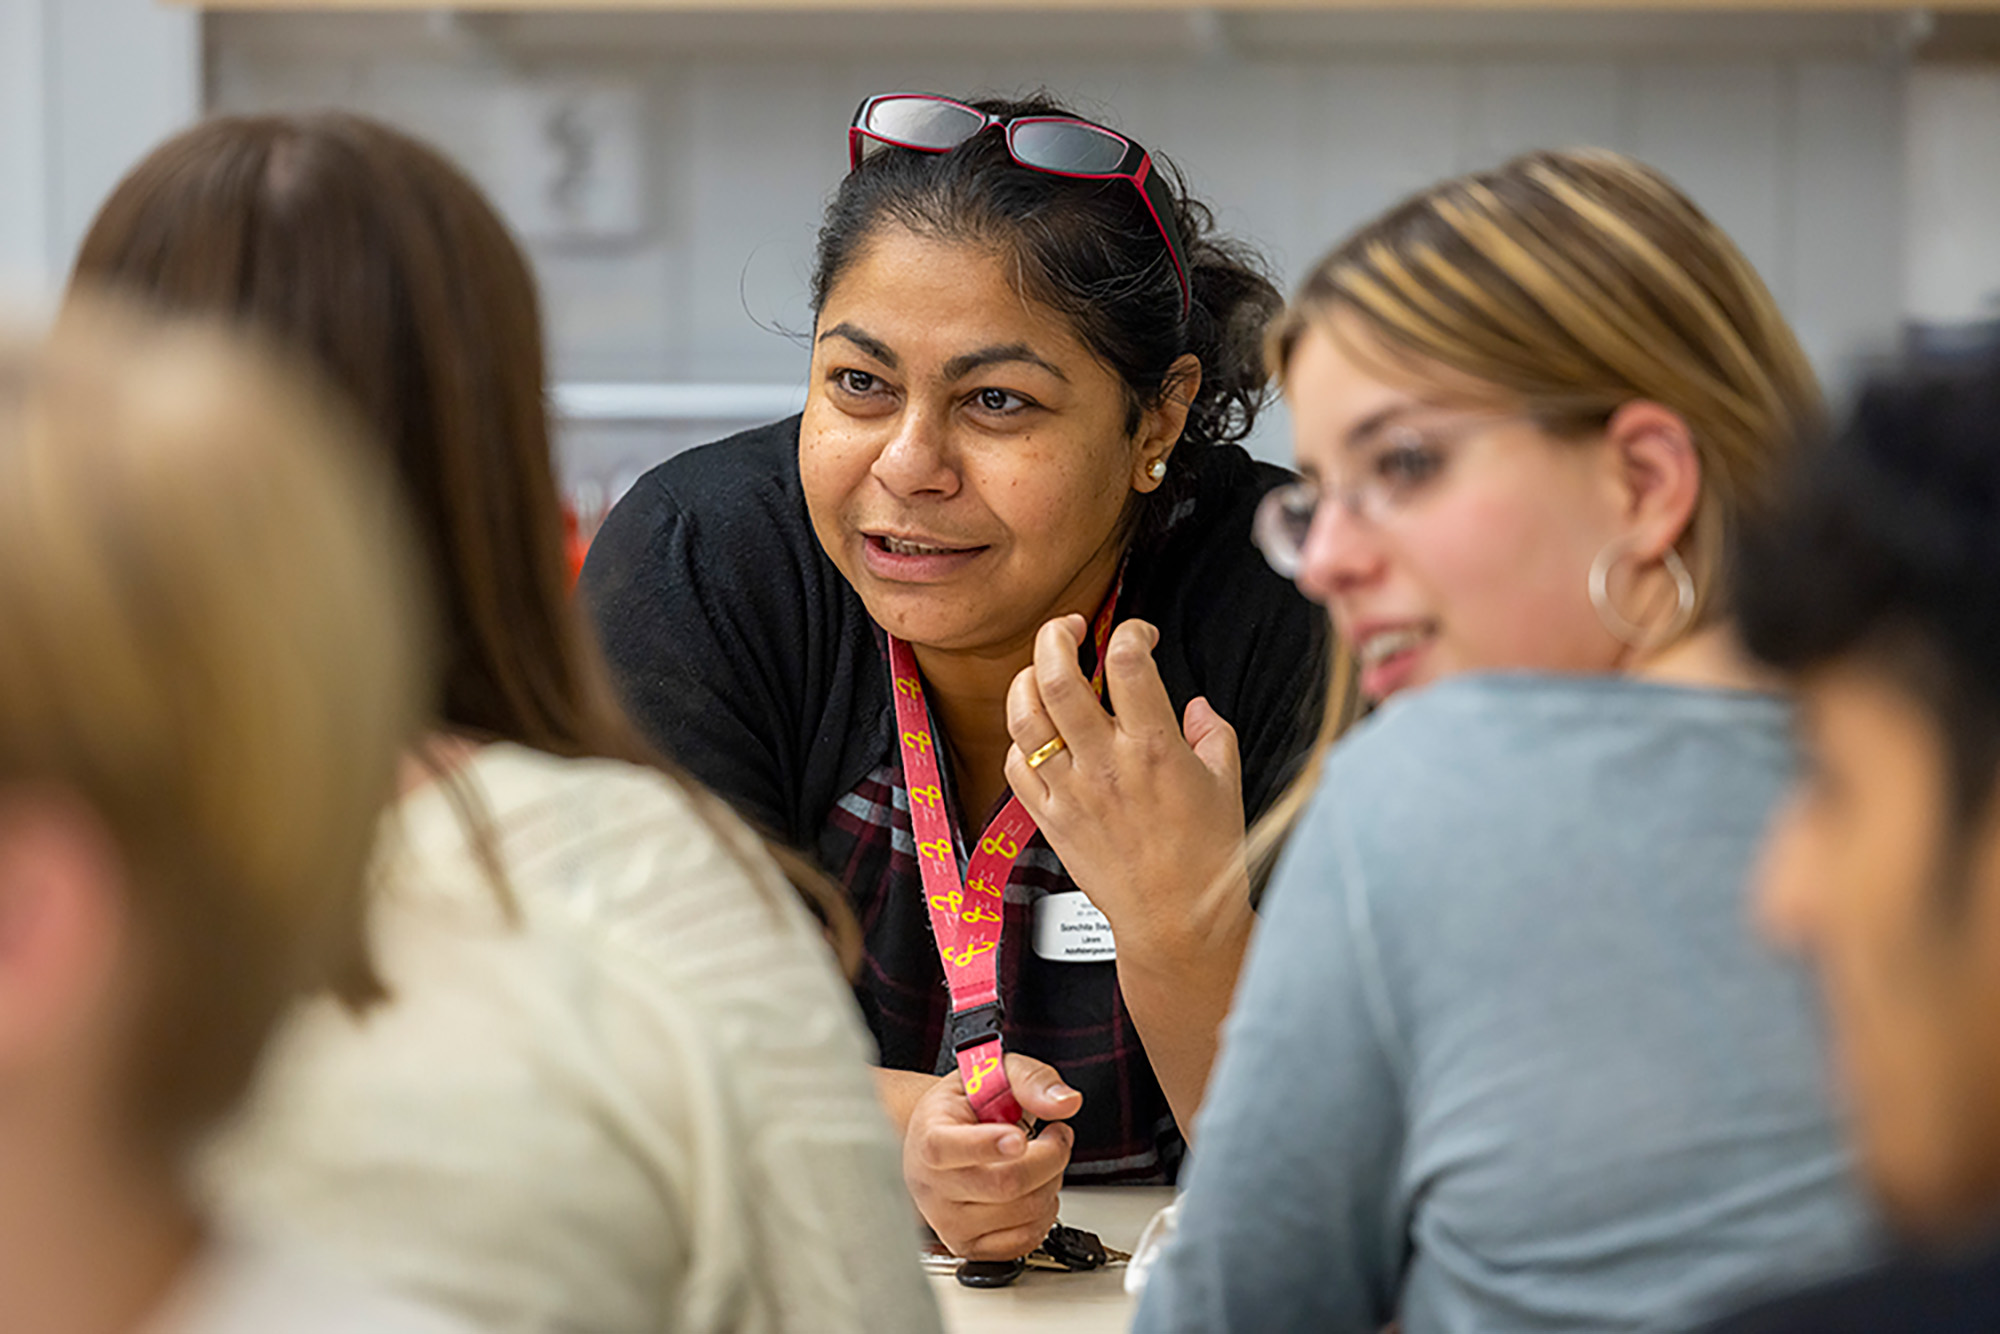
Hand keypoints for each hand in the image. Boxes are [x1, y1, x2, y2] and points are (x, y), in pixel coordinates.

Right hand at [904, 1054, 1080, 1258]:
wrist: (940, 1138)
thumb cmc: (965, 1107)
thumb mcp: (993, 1073)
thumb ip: (1030, 1080)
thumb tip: (1065, 1102)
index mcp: (930, 1136)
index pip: (946, 1148)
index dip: (986, 1145)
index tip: (1018, 1138)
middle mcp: (932, 1184)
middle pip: (1005, 1184)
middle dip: (1050, 1156)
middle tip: (1058, 1135)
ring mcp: (948, 1220)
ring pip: (1022, 1213)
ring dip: (1051, 1184)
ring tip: (1043, 1160)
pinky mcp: (968, 1245)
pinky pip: (1022, 1242)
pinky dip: (1043, 1216)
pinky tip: (1036, 1191)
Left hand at [1005, 615, 1250, 961]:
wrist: (1176, 922)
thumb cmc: (1208, 856)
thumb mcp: (1228, 783)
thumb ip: (1212, 732)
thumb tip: (1195, 705)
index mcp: (1156, 748)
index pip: (1129, 662)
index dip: (1132, 632)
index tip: (1140, 636)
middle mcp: (1106, 764)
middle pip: (1057, 677)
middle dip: (1056, 635)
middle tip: (1070, 627)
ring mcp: (1071, 791)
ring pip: (1024, 717)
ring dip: (1026, 679)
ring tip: (1043, 671)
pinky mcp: (1049, 817)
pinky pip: (1016, 765)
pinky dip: (1020, 739)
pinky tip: (1039, 734)